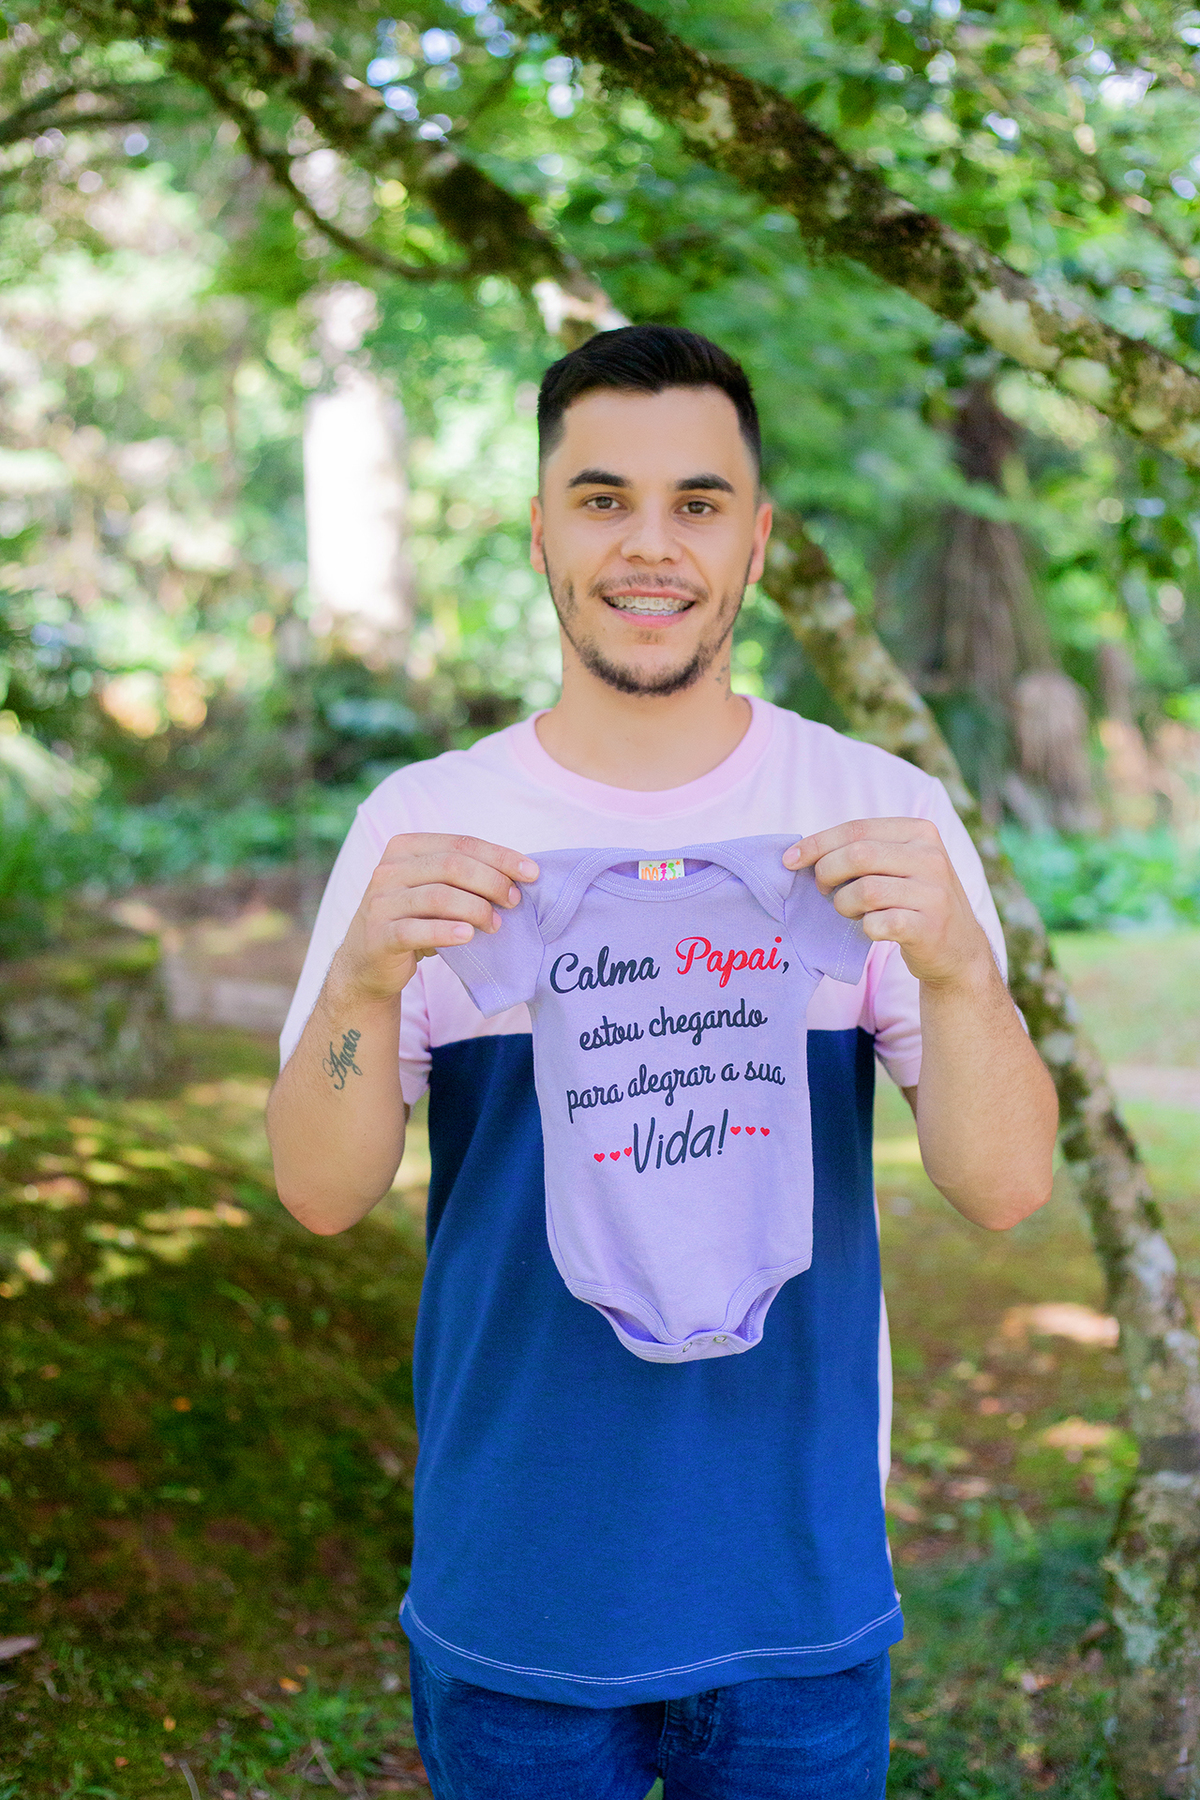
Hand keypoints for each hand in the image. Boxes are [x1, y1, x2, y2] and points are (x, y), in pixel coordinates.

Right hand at [329, 833, 538, 1005]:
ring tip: (496, 924)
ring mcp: (380, 902)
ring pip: (439, 896)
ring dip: (476, 909)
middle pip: (452, 866)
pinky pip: (417, 930)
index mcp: (404, 848)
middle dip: (492, 881)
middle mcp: (388, 869)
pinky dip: (447, 932)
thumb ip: (465, 878)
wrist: (367, 962)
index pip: (460, 843)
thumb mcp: (435, 890)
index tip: (532, 873)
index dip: (500, 856)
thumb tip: (519, 876)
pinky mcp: (378, 935)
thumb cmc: (413, 920)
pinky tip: (468, 936)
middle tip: (514, 901)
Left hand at [783, 818, 993, 987]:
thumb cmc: (913, 901)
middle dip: (827, 873)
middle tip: (822, 890)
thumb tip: (802, 853)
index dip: (818, 843)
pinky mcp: (929, 927)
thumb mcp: (900, 864)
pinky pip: (876, 923)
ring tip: (850, 911)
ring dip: (844, 904)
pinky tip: (872, 928)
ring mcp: (933, 893)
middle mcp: (931, 858)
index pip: (857, 829)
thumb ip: (864, 852)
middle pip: (858, 855)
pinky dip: (864, 927)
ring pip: (864, 891)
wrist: (958, 948)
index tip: (789, 860)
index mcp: (920, 832)